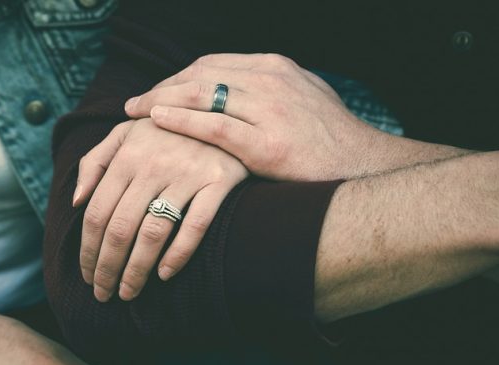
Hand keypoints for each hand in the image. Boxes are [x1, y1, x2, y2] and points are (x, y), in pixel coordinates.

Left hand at [73, 118, 247, 300]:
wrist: (221, 108)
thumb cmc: (165, 128)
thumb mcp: (125, 133)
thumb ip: (95, 162)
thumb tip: (75, 202)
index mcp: (127, 155)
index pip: (96, 213)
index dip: (87, 250)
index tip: (86, 276)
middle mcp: (154, 164)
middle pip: (121, 228)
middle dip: (107, 268)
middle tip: (104, 295)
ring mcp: (188, 173)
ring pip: (153, 232)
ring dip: (137, 270)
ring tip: (129, 293)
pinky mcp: (219, 181)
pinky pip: (196, 225)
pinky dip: (179, 254)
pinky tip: (165, 274)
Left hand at [124, 53, 385, 180]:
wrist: (362, 167)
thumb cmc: (327, 138)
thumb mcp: (299, 96)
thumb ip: (265, 88)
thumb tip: (231, 87)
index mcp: (274, 67)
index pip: (210, 64)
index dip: (176, 78)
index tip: (155, 92)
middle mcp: (269, 79)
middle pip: (199, 74)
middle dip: (162, 87)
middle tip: (135, 104)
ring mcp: (269, 109)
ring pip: (201, 94)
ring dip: (162, 100)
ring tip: (135, 112)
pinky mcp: (266, 143)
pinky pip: (213, 125)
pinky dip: (181, 120)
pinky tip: (157, 121)